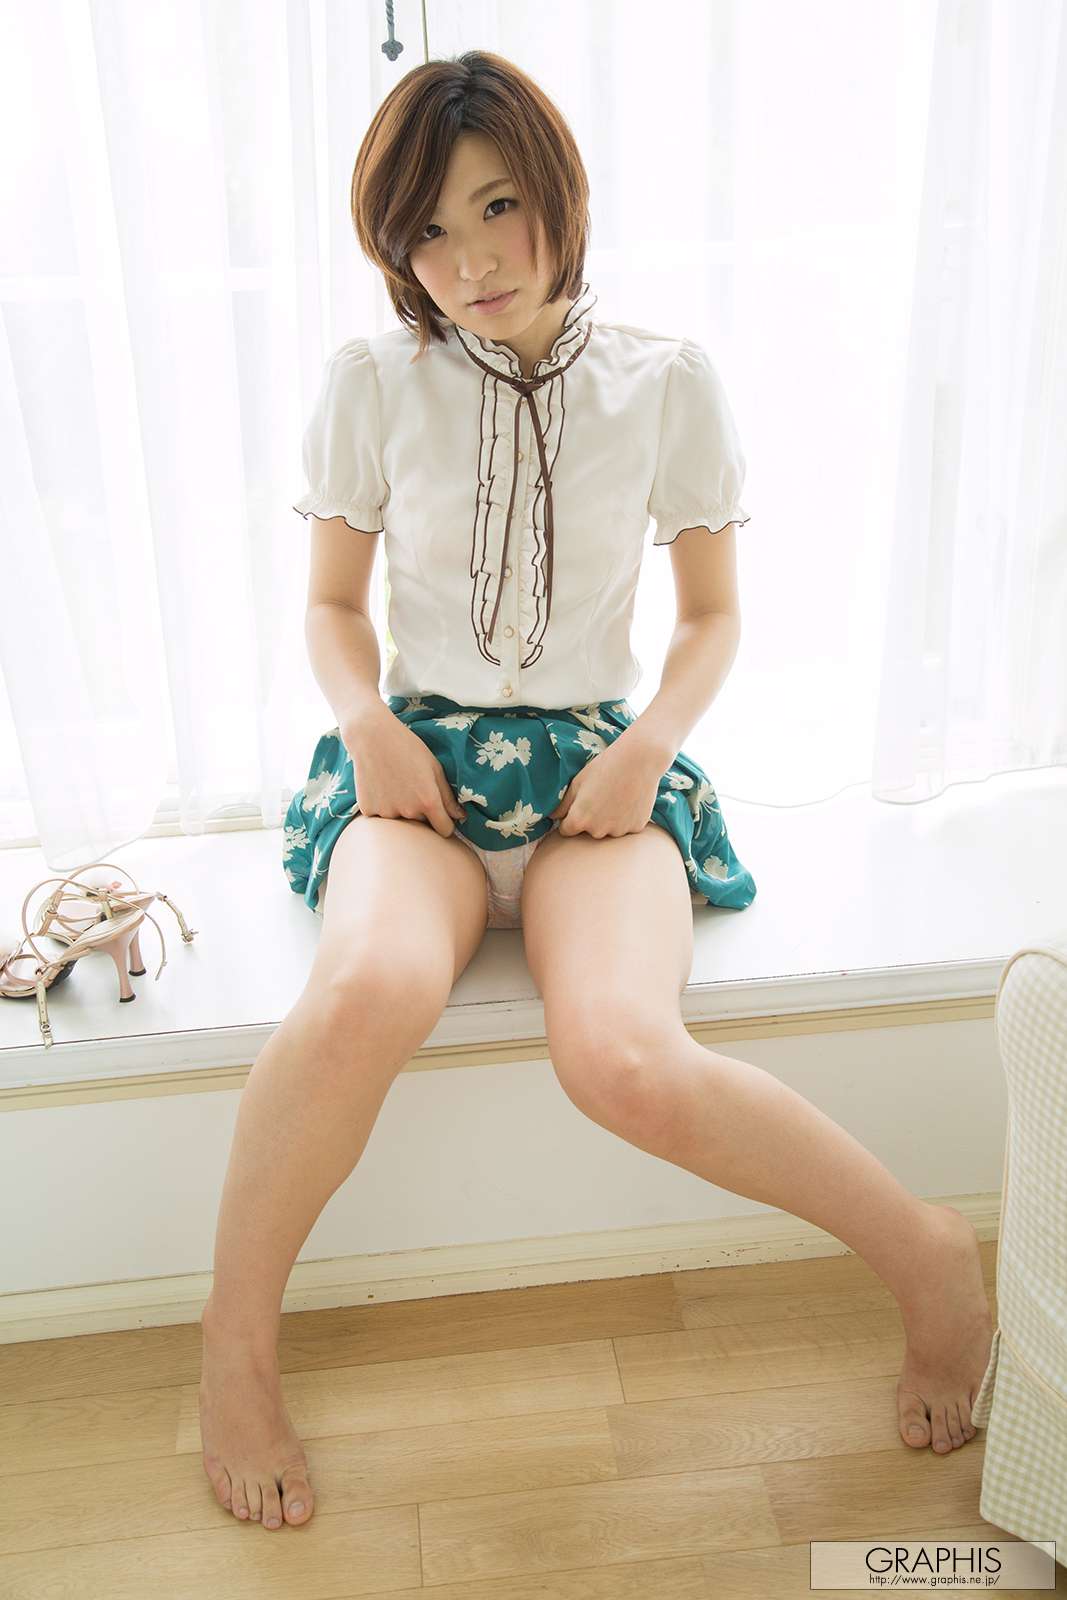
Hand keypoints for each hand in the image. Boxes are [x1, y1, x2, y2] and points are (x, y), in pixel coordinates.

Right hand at [340, 704, 466, 838]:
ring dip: (400, 810)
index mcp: (428, 801)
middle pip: (421, 825)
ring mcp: (386, 813)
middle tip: (412, 787)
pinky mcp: (368, 810)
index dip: (446, 824)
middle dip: (421, 813)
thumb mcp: (434, 768)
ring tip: (395, 784)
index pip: (444, 830)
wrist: (371, 736)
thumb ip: (447, 796)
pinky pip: (380, 816)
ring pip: (400, 821)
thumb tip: (461, 817)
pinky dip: (382, 806)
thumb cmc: (408, 748)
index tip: (442, 817)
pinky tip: (380, 786)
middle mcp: (408, 811)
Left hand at [549, 727, 666, 837]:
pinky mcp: (636, 827)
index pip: (566, 830)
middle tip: (600, 796)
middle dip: (590, 819)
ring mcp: (618, 831)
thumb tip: (552, 817)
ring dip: (609, 820)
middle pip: (588, 831)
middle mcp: (597, 831)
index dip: (570, 817)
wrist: (639, 759)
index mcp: (579, 820)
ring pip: (608, 830)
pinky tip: (629, 799)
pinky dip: (626, 818)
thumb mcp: (577, 782)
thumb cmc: (604, 767)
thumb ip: (562, 804)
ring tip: (616, 795)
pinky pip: (626, 826)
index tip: (579, 805)